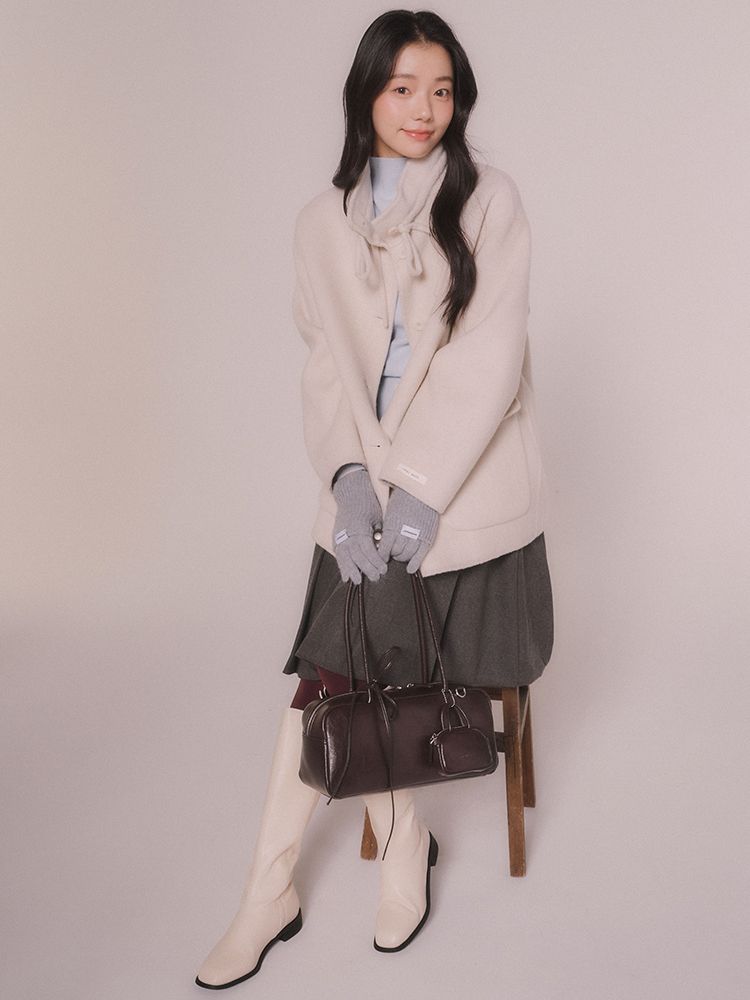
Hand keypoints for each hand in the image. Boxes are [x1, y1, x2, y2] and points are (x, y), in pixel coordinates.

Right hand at [332, 469, 387, 583]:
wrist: (351, 494)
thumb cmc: (367, 504)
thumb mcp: (378, 517)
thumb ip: (379, 534)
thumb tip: (383, 550)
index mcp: (359, 529)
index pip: (368, 550)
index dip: (376, 561)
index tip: (384, 569)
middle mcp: (348, 535)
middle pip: (357, 557)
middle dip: (367, 569)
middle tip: (376, 577)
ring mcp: (340, 537)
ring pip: (345, 558)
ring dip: (352, 571)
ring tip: (358, 581)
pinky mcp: (336, 538)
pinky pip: (339, 555)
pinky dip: (342, 566)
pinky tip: (346, 577)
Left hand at [377, 486, 438, 573]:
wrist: (422, 491)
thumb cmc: (405, 497)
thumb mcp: (391, 512)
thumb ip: (388, 526)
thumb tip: (383, 537)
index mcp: (391, 527)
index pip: (384, 548)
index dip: (381, 555)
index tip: (380, 557)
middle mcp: (402, 534)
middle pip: (395, 553)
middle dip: (392, 556)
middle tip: (392, 555)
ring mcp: (416, 537)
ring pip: (406, 556)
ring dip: (402, 558)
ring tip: (401, 556)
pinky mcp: (427, 538)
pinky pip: (420, 556)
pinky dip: (414, 564)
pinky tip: (410, 569)